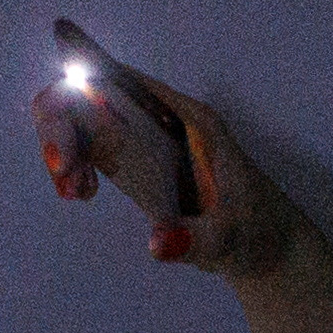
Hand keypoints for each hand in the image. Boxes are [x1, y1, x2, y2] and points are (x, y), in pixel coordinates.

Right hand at [29, 59, 332, 332]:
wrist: (270, 250)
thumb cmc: (257, 232)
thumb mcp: (229, 238)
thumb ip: (193, 240)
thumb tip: (156, 243)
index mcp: (186, 118)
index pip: (123, 81)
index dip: (79, 86)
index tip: (66, 133)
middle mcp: (162, 118)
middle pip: (91, 98)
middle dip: (63, 130)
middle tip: (66, 179)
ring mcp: (148, 140)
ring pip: (86, 121)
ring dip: (65, 150)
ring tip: (76, 194)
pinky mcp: (140, 165)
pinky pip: (94, 147)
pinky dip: (75, 166)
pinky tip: (81, 194)